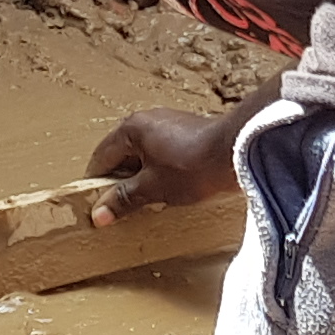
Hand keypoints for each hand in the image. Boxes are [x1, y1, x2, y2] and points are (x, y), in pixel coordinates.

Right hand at [84, 107, 239, 223]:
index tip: (98, 205)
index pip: (102, 157)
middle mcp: (146, 119)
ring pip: (143, 153)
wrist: (237, 152)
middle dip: (121, 181)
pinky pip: (162, 151)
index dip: (97, 183)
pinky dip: (159, 169)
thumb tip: (99, 214)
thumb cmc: (191, 167)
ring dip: (142, 176)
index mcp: (131, 128)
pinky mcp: (186, 130)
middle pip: (122, 153)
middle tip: (123, 206)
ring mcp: (167, 122)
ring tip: (149, 200)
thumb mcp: (152, 188)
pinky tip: (170, 187)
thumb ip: (123, 199)